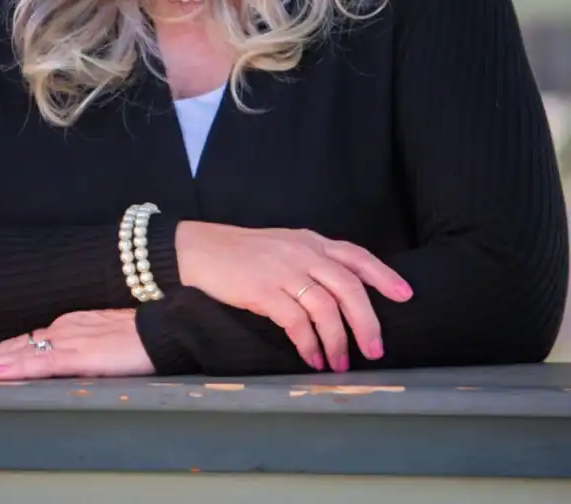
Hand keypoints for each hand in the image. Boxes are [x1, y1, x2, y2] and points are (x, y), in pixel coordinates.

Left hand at [0, 309, 154, 379]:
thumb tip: (66, 363)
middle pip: (13, 345)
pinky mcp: (82, 354)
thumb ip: (84, 350)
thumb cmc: (143, 335)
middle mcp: (64, 328)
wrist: (167, 324)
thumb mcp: (106, 342)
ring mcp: (71, 340)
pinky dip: (17, 366)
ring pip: (19, 353)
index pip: (24, 341)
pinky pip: (43, 363)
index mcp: (69, 326)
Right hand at [176, 222, 412, 371]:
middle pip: (348, 287)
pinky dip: (309, 344)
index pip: (356, 256)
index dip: (383, 276)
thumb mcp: (284, 247)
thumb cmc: (243, 253)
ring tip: (339, 363)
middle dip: (367, 322)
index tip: (405, 296)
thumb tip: (342, 293)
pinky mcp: (263, 291)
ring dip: (338, 341)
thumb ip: (311, 261)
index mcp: (311, 241)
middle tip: (374, 350)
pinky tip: (311, 358)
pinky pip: (296, 322)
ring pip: (326, 308)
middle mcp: (303, 253)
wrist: (200, 250)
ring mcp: (283, 271)